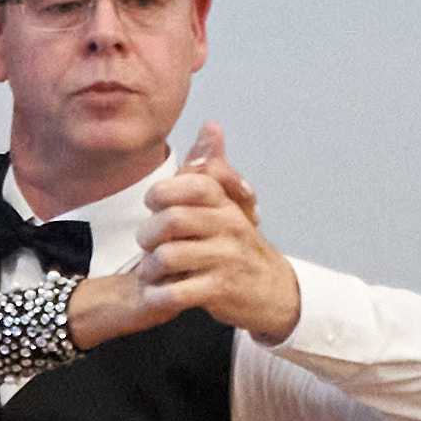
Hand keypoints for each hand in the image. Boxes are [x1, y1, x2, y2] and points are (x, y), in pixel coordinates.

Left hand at [132, 121, 301, 342]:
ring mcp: (226, 259)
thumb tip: (211, 125)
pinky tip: (158, 293)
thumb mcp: (229, 205)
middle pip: (172, 220)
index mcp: (227, 203)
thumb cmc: (238, 247)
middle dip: (147, 234)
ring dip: (150, 268)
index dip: (162, 193)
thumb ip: (212, 169)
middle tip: (146, 244)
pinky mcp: (221, 290)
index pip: (192, 183)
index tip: (153, 205)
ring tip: (151, 271)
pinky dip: (159, 295)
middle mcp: (229, 227)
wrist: (274, 292)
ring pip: (169, 256)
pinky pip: (176, 292)